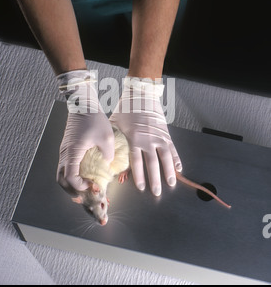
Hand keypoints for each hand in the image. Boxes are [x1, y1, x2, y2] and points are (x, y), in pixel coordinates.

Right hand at [56, 70, 114, 192]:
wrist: (83, 104)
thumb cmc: (94, 118)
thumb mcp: (107, 137)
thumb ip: (108, 154)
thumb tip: (108, 165)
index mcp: (73, 152)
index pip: (70, 178)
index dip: (81, 187)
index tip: (93, 186)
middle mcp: (65, 153)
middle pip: (61, 180)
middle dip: (73, 191)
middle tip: (86, 195)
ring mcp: (64, 151)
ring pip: (61, 174)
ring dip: (71, 184)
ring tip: (84, 188)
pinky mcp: (67, 148)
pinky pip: (65, 166)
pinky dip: (71, 175)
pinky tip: (83, 175)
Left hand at [110, 76, 181, 195]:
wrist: (141, 94)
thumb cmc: (126, 109)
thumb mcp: (115, 123)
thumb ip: (113, 139)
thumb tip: (107, 154)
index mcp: (135, 139)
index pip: (137, 162)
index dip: (139, 176)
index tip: (141, 187)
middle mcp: (148, 140)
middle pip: (153, 164)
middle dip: (155, 180)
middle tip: (156, 193)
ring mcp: (159, 137)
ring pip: (166, 158)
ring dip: (169, 172)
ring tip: (171, 184)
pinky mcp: (166, 133)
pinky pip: (173, 149)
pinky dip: (177, 159)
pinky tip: (179, 169)